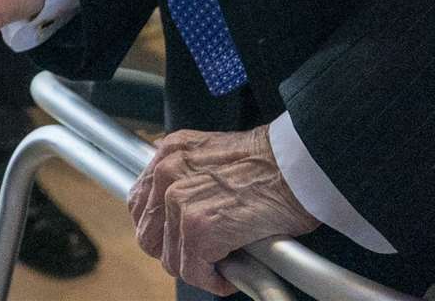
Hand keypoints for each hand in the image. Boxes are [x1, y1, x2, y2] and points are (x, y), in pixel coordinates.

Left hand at [128, 125, 318, 295]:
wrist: (294, 167)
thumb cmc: (267, 164)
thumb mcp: (212, 153)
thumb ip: (188, 173)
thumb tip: (177, 207)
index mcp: (168, 153)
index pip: (140, 205)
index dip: (160, 230)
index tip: (179, 239)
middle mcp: (166, 173)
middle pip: (149, 238)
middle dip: (177, 252)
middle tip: (205, 255)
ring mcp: (179, 202)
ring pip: (172, 260)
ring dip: (199, 267)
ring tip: (226, 258)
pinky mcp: (198, 230)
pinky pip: (194, 273)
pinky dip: (214, 280)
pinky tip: (235, 270)